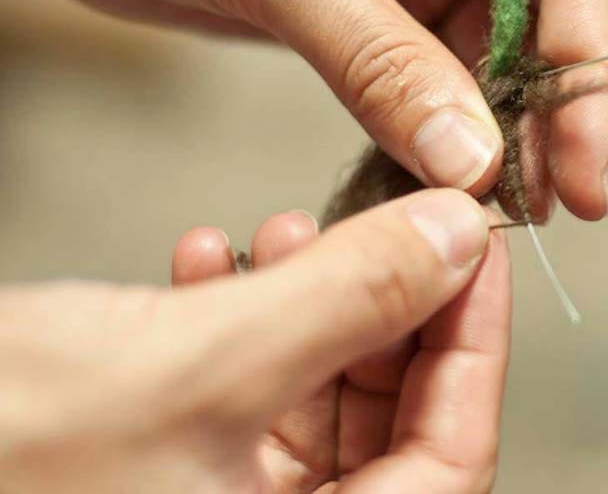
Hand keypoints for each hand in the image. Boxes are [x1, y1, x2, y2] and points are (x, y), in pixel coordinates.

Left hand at [0, 0, 607, 218]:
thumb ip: (379, 57)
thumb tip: (468, 162)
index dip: (588, 73)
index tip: (585, 174)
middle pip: (569, 6)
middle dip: (561, 105)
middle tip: (543, 201)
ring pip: (514, 50)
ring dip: (510, 128)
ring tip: (490, 205)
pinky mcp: (389, 0)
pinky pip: (450, 73)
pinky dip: (452, 127)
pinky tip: (439, 177)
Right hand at [0, 190, 510, 492]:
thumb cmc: (0, 458)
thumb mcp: (201, 363)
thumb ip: (351, 298)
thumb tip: (457, 234)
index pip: (454, 457)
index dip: (475, 341)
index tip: (474, 245)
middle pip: (388, 425)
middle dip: (383, 309)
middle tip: (380, 224)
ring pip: (310, 403)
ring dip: (306, 305)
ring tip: (279, 231)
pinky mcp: (159, 479)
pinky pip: (234, 402)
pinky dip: (233, 325)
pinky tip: (206, 260)